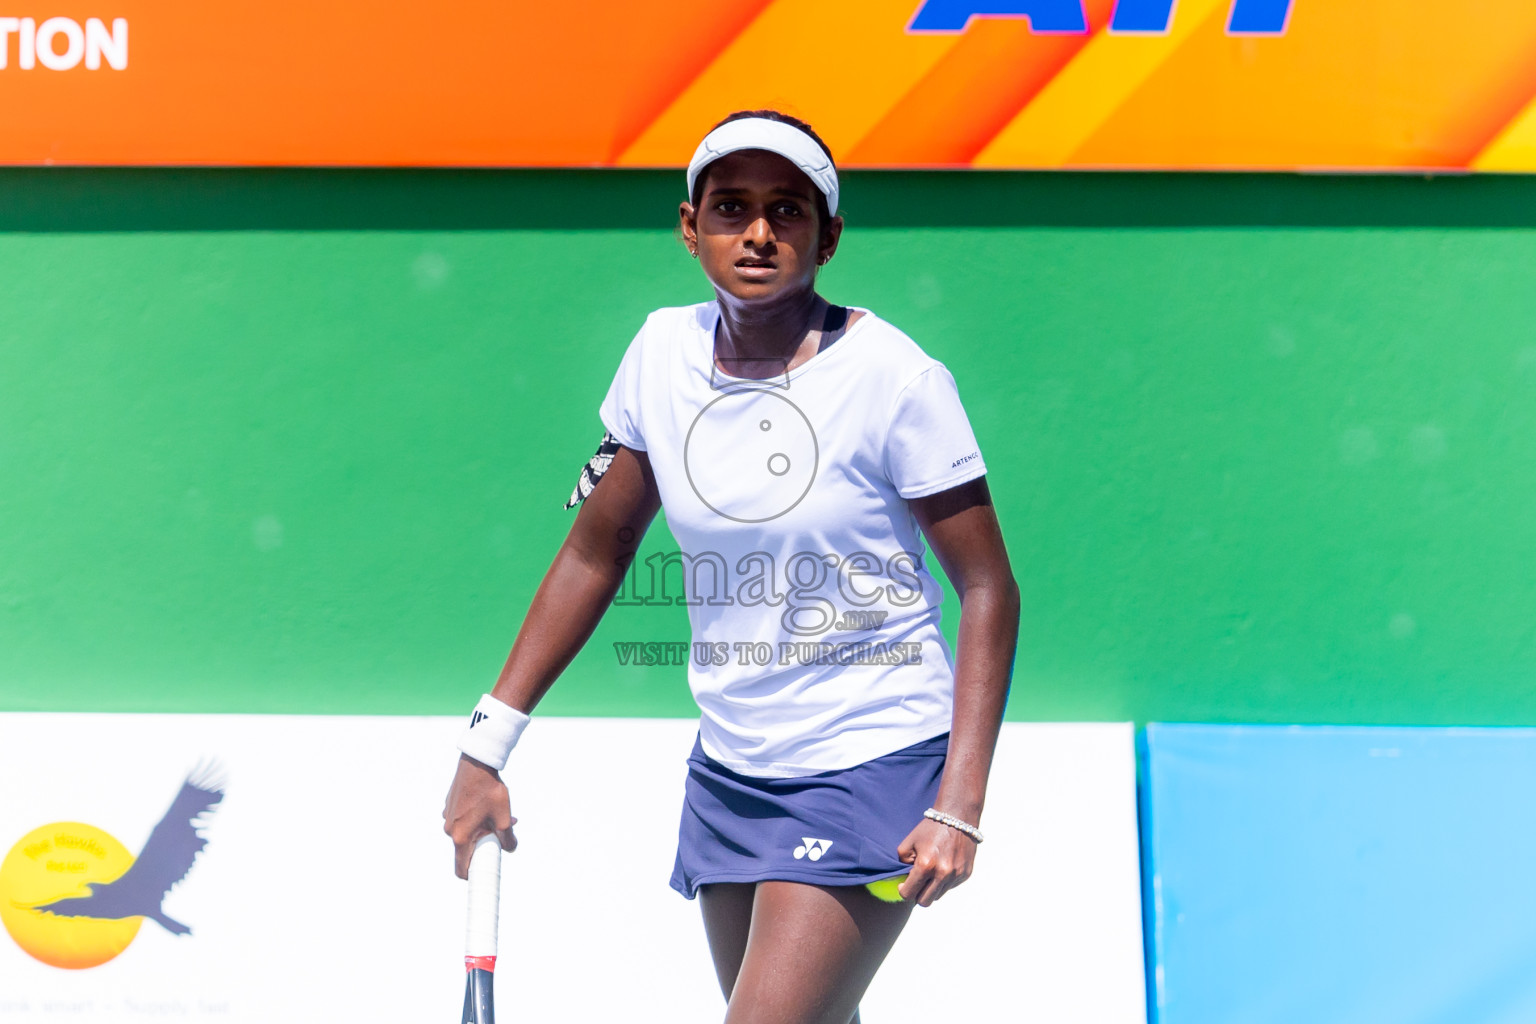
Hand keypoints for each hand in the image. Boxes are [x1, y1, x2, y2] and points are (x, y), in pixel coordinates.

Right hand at [442, 754, 517, 877]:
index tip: (483, 875)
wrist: (477, 764)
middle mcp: (449, 829)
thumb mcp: (504, 818)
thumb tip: (510, 849)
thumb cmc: (490, 792)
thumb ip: (508, 839)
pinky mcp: (450, 806)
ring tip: (502, 815)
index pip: (461, 868)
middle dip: (484, 844)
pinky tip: (489, 806)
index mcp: (460, 837)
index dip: (471, 876)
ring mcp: (448, 817)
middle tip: (501, 834)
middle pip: (466, 848)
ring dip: (482, 829)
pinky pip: (462, 820)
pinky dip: (475, 818)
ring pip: (466, 832)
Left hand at [895, 817, 976, 906]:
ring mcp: (956, 875)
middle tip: (917, 883)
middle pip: (925, 902)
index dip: (903, 890)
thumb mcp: (909, 842)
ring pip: (938, 895)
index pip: (909, 894)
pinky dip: (944, 881)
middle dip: (917, 894)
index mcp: (925, 865)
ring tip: (931, 871)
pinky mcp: (966, 874)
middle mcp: (942, 874)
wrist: (957, 817)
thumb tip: (905, 880)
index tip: (904, 885)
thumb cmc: (930, 828)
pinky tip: (943, 865)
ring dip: (932, 888)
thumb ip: (902, 862)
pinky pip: (950, 887)